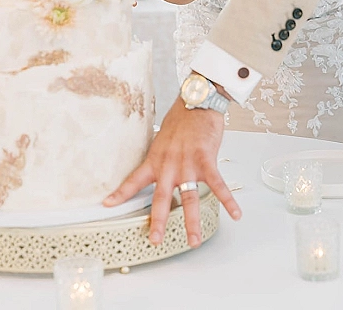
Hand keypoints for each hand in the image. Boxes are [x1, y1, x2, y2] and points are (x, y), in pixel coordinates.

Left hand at [103, 97, 240, 245]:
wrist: (197, 101)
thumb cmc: (181, 119)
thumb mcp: (162, 138)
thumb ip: (161, 158)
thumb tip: (160, 170)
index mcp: (156, 159)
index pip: (134, 179)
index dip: (120, 193)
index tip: (107, 205)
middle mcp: (169, 164)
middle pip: (162, 197)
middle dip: (159, 220)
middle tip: (155, 239)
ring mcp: (188, 164)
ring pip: (189, 198)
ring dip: (192, 222)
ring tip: (193, 241)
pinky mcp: (206, 160)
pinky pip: (218, 184)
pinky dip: (228, 200)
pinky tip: (235, 214)